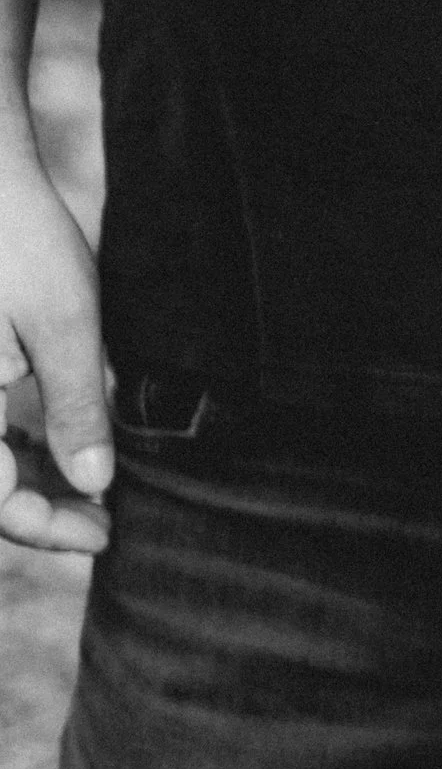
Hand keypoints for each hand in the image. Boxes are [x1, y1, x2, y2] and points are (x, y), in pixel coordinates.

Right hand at [1, 163, 110, 553]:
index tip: (104, 534)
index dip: (44, 529)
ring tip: (89, 491)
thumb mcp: (63, 323)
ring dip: (23, 480)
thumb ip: (74, 406)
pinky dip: (9, 443)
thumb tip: (93, 483)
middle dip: (36, 512)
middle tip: (102, 522)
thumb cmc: (14, 234)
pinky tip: (56, 446)